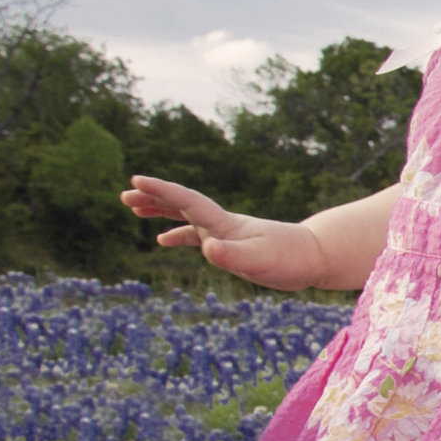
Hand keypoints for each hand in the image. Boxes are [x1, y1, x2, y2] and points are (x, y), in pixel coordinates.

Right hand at [121, 176, 326, 289]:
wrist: (315, 256)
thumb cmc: (290, 259)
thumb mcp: (259, 260)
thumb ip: (232, 255)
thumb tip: (207, 247)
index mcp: (225, 224)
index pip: (187, 201)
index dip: (161, 191)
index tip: (136, 180)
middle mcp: (222, 223)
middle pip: (182, 204)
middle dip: (154, 197)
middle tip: (125, 194)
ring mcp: (226, 232)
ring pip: (186, 216)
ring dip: (161, 210)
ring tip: (134, 207)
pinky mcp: (232, 244)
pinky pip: (197, 235)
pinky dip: (178, 235)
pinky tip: (162, 240)